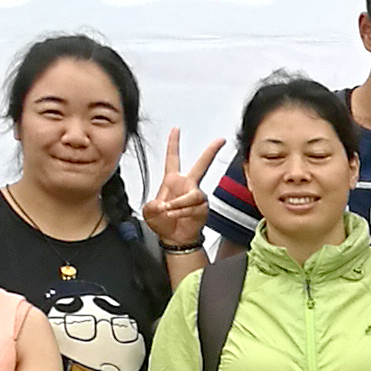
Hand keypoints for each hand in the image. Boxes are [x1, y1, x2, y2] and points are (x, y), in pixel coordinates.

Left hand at [144, 127, 224, 248]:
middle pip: (201, 165)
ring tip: (169, 211)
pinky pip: (194, 206)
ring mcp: (196, 196)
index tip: (176, 130)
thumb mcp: (149, 212)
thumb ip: (151, 206)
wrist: (175, 239)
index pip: (173, 158)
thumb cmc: (164, 224)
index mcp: (172, 181)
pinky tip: (176, 216)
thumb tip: (162, 204)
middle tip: (220, 141)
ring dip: (179, 203)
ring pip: (192, 194)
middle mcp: (187, 186)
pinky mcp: (202, 207)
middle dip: (211, 151)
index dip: (174, 143)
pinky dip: (183, 212)